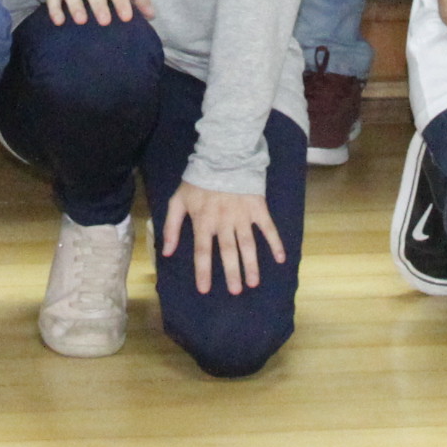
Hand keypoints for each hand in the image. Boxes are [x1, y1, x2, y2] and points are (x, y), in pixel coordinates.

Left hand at [160, 182, 287, 295]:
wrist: (223, 156)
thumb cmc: (198, 180)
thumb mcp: (178, 200)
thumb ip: (170, 226)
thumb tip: (166, 252)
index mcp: (203, 221)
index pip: (202, 251)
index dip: (203, 271)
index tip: (204, 290)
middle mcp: (224, 221)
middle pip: (228, 251)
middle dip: (232, 273)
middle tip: (236, 291)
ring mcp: (242, 215)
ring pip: (248, 244)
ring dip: (251, 264)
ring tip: (254, 282)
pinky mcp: (257, 207)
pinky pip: (268, 227)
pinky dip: (275, 242)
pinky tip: (280, 258)